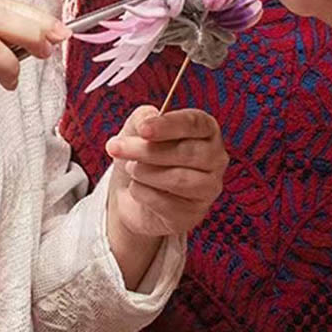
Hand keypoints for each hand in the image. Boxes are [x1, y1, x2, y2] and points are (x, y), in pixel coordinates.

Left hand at [106, 106, 227, 238]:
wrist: (131, 198)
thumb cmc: (141, 159)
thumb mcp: (135, 133)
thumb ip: (142, 119)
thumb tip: (149, 118)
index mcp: (205, 131)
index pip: (195, 123)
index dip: (168, 125)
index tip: (143, 129)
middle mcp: (215, 159)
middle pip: (186, 152)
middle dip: (146, 150)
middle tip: (116, 148)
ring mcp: (208, 188)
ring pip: (178, 178)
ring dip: (144, 173)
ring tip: (131, 169)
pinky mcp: (193, 213)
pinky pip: (166, 202)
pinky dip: (142, 193)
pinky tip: (137, 189)